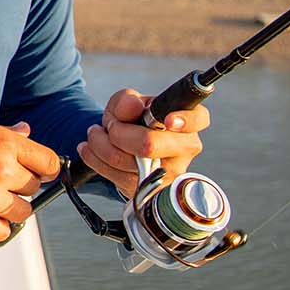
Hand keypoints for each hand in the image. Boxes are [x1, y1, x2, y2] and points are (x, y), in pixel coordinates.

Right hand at [0, 116, 61, 242]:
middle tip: (3, 182)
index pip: (48, 162)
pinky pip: (2, 231)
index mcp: (4, 144)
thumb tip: (25, 132)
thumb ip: (3, 134)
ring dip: (12, 207)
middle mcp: (2, 171)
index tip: (39, 171)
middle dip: (22, 185)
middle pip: (35, 187)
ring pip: (23, 212)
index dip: (45, 168)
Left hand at [77, 87, 210, 196]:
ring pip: (125, 160)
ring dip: (100, 143)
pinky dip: (95, 158)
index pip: (198, 119)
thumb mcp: (129, 103)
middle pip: (149, 144)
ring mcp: (169, 173)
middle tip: (110, 125)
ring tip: (96, 134)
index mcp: (188, 122)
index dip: (184, 120)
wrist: (125, 148)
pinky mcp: (149, 190)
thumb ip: (128, 100)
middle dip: (117, 132)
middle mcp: (184, 149)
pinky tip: (91, 149)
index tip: (167, 120)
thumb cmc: (134, 121)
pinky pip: (114, 175)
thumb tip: (131, 105)